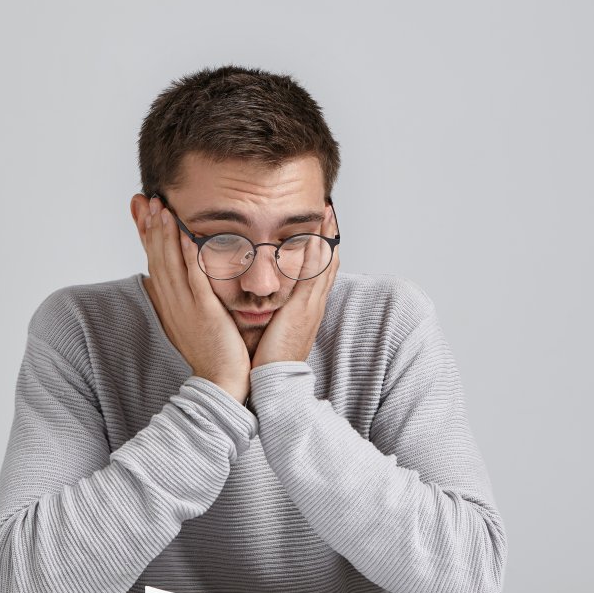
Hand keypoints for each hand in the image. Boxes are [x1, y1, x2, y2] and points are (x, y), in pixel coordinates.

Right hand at [137, 195, 250, 402]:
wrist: (221, 382)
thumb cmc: (212, 352)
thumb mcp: (191, 320)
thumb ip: (184, 297)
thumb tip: (172, 280)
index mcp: (168, 303)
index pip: (153, 261)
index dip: (146, 234)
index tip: (142, 208)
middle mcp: (172, 302)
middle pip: (157, 258)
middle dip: (152, 227)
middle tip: (148, 199)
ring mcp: (187, 307)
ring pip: (172, 265)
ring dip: (166, 235)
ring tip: (162, 209)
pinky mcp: (204, 313)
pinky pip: (195, 281)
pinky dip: (191, 258)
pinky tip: (189, 238)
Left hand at [250, 204, 339, 368]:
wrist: (275, 382)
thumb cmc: (268, 360)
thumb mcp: (274, 329)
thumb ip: (272, 310)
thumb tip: (263, 297)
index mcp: (307, 309)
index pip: (320, 272)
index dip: (323, 248)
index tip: (322, 227)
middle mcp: (314, 304)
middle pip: (328, 262)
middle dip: (330, 235)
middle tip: (330, 210)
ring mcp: (311, 306)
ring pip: (324, 263)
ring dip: (326, 236)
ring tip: (327, 212)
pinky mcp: (303, 308)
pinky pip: (313, 273)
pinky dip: (316, 252)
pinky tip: (314, 234)